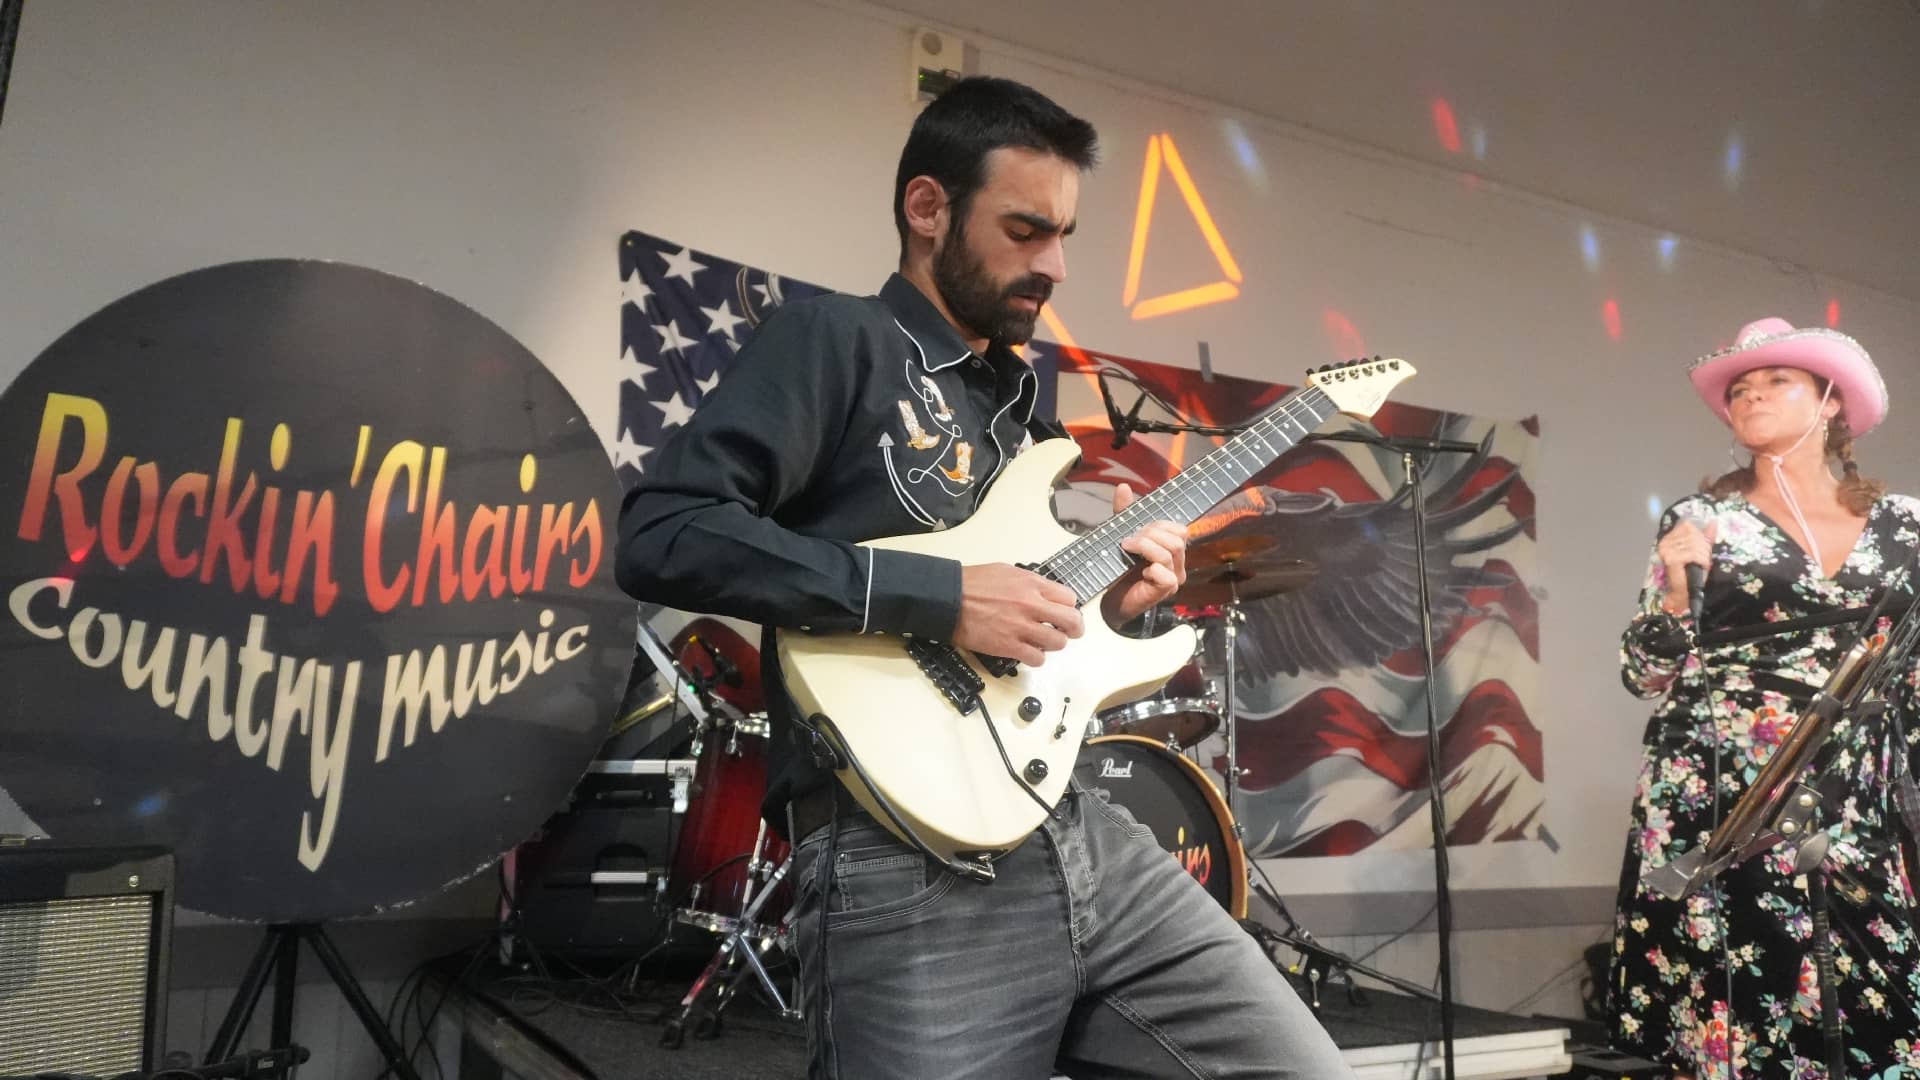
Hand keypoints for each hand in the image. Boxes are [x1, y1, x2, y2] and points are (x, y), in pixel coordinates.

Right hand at [951, 563, 1083, 666]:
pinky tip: (1028, 652)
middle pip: (1071, 622)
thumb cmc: (972, 584)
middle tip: (1068, 632)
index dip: (1068, 608)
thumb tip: (1043, 594)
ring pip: (1058, 643)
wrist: (948, 598)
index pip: (1069, 599)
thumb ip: (1029, 583)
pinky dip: (1036, 658)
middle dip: (1074, 629)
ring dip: (1053, 644)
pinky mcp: (1009, 646)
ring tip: (1042, 642)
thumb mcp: (1007, 571)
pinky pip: (1037, 659)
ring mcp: (1021, 627)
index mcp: (1032, 584)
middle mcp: (1031, 605)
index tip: (1063, 613)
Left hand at [1101, 483, 1188, 625]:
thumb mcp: (1122, 536)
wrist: (1110, 599)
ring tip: (1127, 550)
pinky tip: (1139, 573)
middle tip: (1128, 542)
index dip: (1158, 525)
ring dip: (1146, 547)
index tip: (1137, 530)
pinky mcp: (1166, 591)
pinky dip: (1151, 569)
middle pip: (1177, 539)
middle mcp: (1178, 564)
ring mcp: (1174, 578)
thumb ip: (1125, 514)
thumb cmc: (1120, 570)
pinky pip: (1166, 575)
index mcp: (1172, 550)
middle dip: (1150, 535)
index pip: (1179, 529)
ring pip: (1171, 552)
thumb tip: (1123, 486)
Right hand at [1656, 520, 1715, 614]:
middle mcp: (1665, 543)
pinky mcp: (1672, 559)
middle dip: (1703, 548)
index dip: (1699, 536)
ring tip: (1701, 564)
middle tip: (1702, 560)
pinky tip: (1701, 567)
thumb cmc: (1691, 573)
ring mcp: (1667, 551)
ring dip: (1703, 556)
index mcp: (1669, 538)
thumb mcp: (1700, 552)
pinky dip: (1702, 561)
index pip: (1688, 526)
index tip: (1701, 549)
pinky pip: (1694, 554)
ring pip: (1695, 545)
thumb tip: (1713, 522)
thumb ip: (1706, 537)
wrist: (1684, 593)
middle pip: (1693, 535)